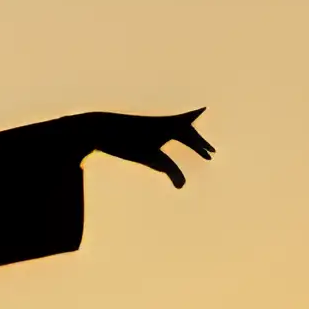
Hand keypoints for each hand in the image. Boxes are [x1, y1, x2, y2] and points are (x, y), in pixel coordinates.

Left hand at [77, 108, 214, 184]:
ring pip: (173, 131)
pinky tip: (162, 145)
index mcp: (169, 125)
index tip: (211, 155)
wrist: (97, 127)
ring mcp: (149, 124)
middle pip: (186, 132)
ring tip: (191, 148)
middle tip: (209, 153)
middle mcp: (161, 122)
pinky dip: (168, 138)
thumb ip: (169, 171)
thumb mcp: (149, 158)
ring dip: (185, 139)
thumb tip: (182, 186)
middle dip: (197, 142)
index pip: (190, 136)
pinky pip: (159, 133)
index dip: (200, 146)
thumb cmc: (124, 142)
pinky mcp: (138, 128)